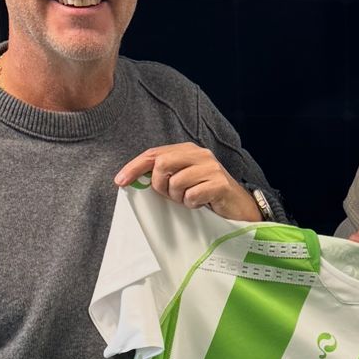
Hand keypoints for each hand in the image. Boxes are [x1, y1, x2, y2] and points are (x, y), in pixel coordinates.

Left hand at [115, 145, 260, 219]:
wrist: (239, 207)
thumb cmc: (206, 195)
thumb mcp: (183, 181)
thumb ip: (165, 175)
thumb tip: (136, 179)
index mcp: (187, 150)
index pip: (153, 153)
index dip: (134, 167)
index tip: (120, 181)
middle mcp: (199, 154)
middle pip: (162, 164)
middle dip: (159, 185)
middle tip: (169, 196)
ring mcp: (211, 167)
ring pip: (176, 182)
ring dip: (178, 198)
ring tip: (189, 200)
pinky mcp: (220, 183)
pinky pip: (192, 195)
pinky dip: (192, 204)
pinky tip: (201, 205)